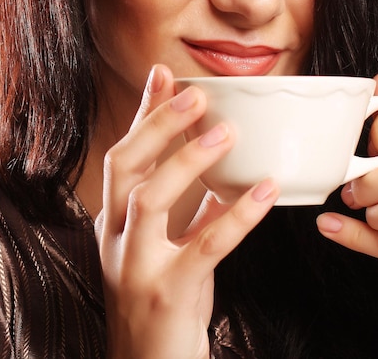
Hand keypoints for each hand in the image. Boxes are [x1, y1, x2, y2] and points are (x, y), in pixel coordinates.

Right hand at [95, 64, 278, 358]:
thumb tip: (217, 168)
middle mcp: (115, 237)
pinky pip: (203, 246)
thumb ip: (188, 207)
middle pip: (124, 164)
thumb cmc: (162, 303)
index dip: (143, 113)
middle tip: (196, 92)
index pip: (123, 153)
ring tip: (225, 131)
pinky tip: (263, 190)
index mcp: (115, 221)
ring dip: (187, 159)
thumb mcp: (169, 247)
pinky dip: (235, 215)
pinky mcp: (166, 293)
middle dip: (157, 122)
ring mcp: (134, 266)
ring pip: (149, 197)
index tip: (163, 74)